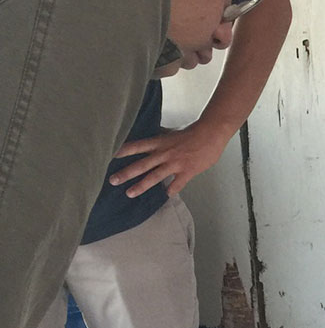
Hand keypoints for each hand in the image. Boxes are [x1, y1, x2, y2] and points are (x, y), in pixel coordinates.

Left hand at [109, 122, 230, 196]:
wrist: (212, 133)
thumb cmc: (194, 132)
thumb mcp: (173, 133)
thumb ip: (162, 139)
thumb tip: (153, 140)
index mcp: (160, 142)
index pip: (137, 146)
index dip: (122, 151)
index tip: (109, 156)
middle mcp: (164, 153)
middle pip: (141, 164)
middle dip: (126, 173)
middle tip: (113, 180)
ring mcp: (175, 164)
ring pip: (154, 177)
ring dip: (141, 186)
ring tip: (130, 193)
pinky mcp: (187, 171)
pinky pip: (177, 184)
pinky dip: (171, 190)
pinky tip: (166, 195)